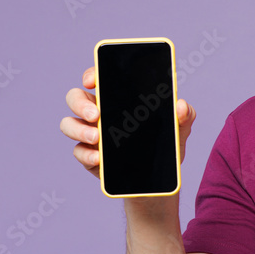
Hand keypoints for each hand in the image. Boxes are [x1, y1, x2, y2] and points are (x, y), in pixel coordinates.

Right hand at [60, 67, 196, 176]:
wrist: (160, 179)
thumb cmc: (166, 144)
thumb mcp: (180, 128)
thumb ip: (184, 115)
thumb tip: (181, 105)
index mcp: (118, 98)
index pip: (98, 79)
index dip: (91, 75)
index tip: (92, 80)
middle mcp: (99, 113)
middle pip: (75, 98)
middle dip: (80, 104)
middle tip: (96, 115)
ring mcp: (91, 135)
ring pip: (69, 125)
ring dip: (79, 130)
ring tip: (97, 139)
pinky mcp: (90, 157)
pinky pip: (79, 152)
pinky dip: (86, 155)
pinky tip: (98, 158)